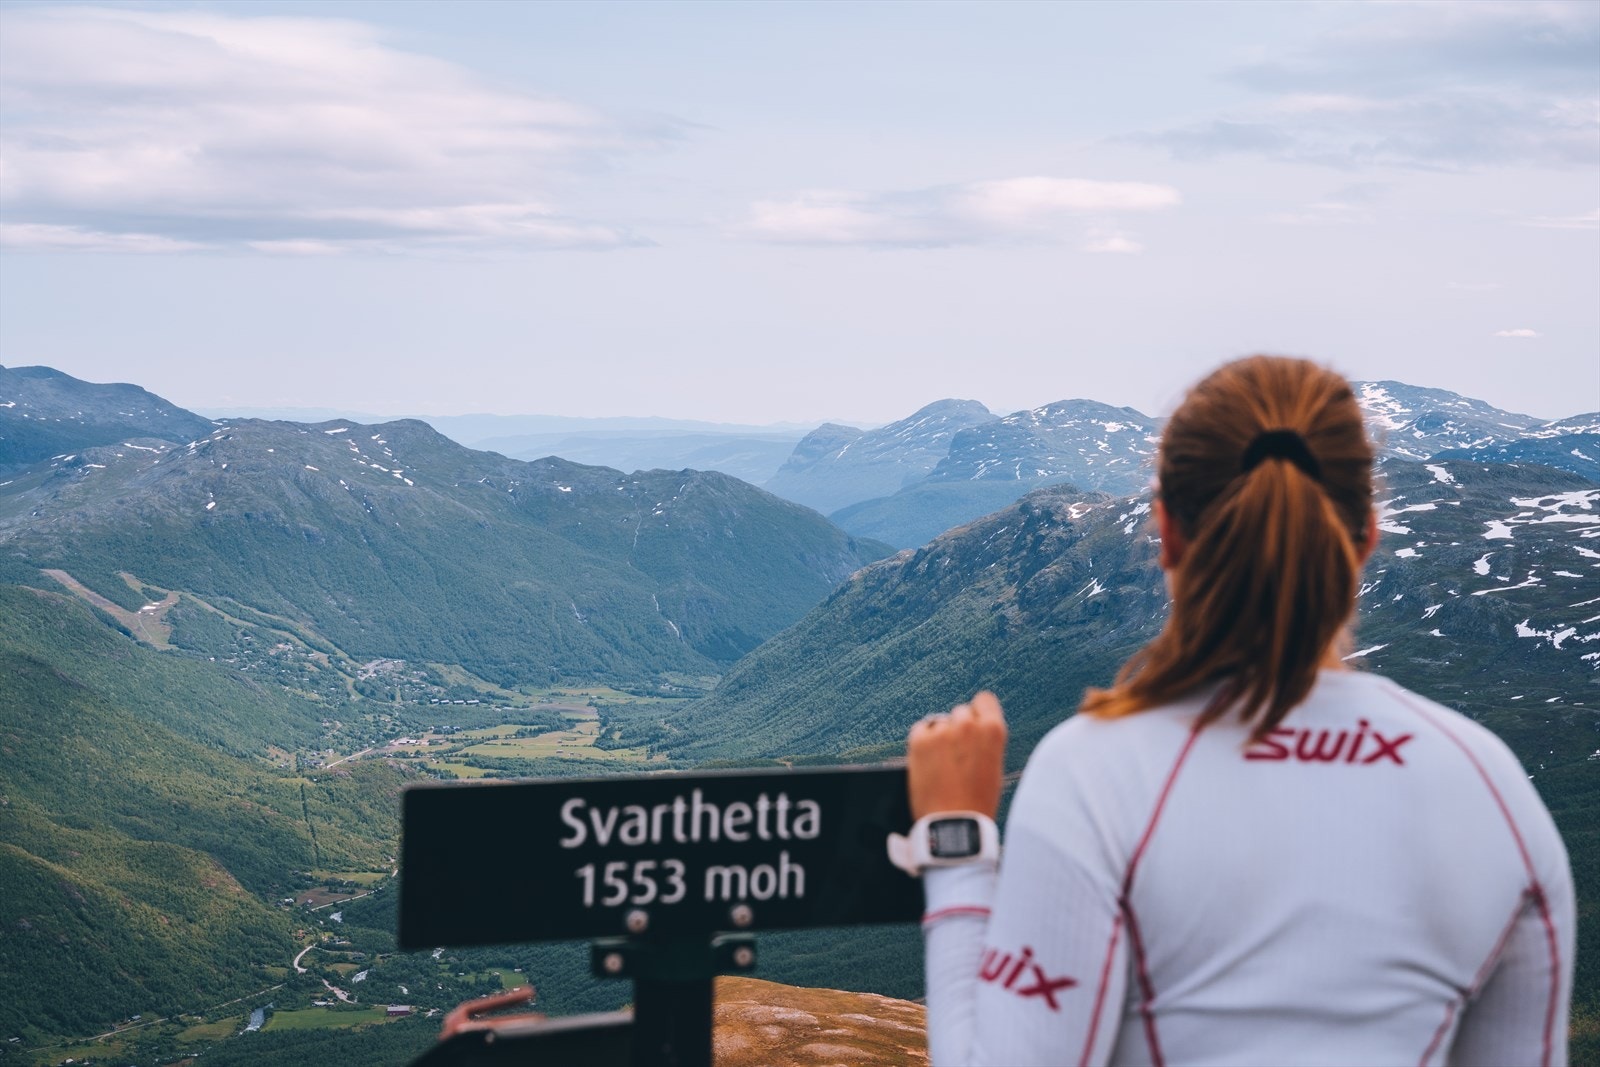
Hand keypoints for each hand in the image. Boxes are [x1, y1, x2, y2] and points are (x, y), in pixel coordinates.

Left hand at [906, 691, 1006, 820]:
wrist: (955, 824)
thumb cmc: (978, 801)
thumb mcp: (994, 765)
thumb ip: (984, 740)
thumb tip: (973, 726)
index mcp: (993, 729)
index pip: (984, 700)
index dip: (979, 713)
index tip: (974, 725)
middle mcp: (967, 724)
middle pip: (961, 712)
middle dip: (959, 728)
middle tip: (957, 755)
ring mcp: (942, 731)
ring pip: (940, 722)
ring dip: (940, 737)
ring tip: (943, 765)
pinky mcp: (919, 740)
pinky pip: (920, 730)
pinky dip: (922, 743)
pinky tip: (929, 763)